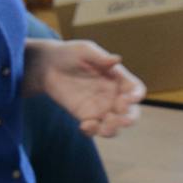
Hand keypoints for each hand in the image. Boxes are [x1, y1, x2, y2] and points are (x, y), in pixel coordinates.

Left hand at [26, 39, 143, 137]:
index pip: (136, 90)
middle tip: (121, 120)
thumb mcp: (84, 50)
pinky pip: (94, 130)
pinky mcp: (85, 117)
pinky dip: (92, 131)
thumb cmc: (68, 53)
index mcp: (118, 78)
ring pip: (115, 126)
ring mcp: (100, 108)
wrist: (46, 66)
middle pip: (131, 112)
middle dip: (129, 118)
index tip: (127, 99)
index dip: (136, 96)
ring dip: (113, 129)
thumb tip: (117, 59)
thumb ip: (100, 57)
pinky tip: (84, 125)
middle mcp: (113, 95)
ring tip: (103, 126)